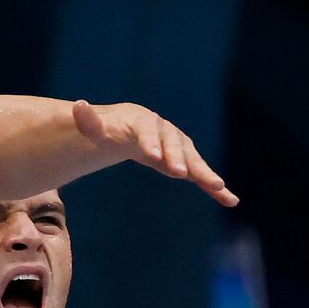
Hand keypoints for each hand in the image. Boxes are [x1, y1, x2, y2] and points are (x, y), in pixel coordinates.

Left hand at [73, 100, 237, 205]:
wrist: (134, 130)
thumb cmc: (114, 131)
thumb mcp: (98, 129)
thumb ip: (88, 122)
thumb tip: (78, 107)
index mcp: (145, 123)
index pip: (148, 132)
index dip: (152, 143)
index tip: (154, 158)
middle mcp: (167, 133)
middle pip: (174, 145)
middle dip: (178, 158)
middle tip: (179, 172)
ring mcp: (180, 148)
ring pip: (193, 161)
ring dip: (205, 173)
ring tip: (218, 187)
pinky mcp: (187, 164)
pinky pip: (202, 176)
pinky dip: (215, 187)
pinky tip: (231, 200)